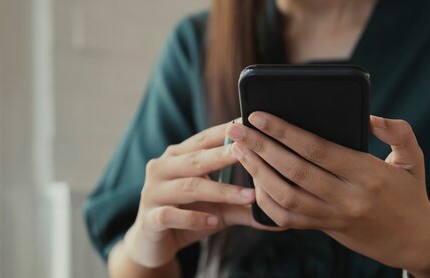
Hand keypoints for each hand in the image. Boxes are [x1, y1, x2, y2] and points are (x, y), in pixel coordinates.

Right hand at [124, 121, 280, 268]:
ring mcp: (153, 192)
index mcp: (177, 157)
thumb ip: (243, 203)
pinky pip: (172, 215)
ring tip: (248, 195)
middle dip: (224, 155)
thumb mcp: (218, 208)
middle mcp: (162, 168)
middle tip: (250, 151)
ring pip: (189, 187)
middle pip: (197, 160)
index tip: (250, 126)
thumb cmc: (188, 216)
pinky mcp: (150, 218)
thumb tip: (280, 208)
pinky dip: (194, 218)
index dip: (226, 132)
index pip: (203, 139)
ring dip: (220, 191)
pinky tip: (214, 222)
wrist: (153, 244)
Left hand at [226, 112, 429, 277]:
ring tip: (238, 149)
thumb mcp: (412, 158)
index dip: (284, 132)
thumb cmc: (408, 192)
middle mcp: (347, 197)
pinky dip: (265, 200)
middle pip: (294, 170)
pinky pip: (285, 218)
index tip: (259, 116)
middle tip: (236, 129)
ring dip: (257, 172)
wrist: (411, 239)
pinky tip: (252, 179)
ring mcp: (332, 216)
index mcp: (367, 174)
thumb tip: (369, 116)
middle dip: (260, 147)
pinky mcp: (322, 228)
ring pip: (285, 196)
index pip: (316, 149)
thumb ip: (397, 132)